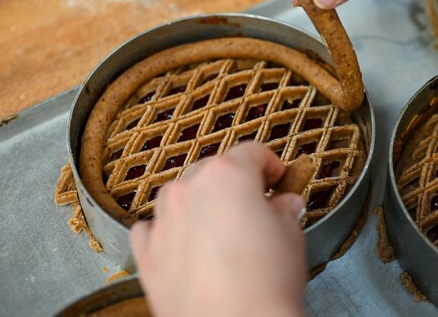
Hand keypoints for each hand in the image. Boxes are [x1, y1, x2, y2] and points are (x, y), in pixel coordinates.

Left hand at [130, 142, 306, 316]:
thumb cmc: (264, 286)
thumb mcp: (290, 236)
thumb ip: (283, 211)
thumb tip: (283, 205)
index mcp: (227, 176)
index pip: (251, 152)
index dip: (271, 164)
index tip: (277, 177)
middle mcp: (188, 190)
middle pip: (213, 170)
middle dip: (235, 184)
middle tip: (256, 206)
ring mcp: (163, 220)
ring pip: (180, 196)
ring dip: (199, 203)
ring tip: (220, 228)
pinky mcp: (147, 253)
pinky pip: (152, 228)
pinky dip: (168, 230)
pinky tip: (185, 243)